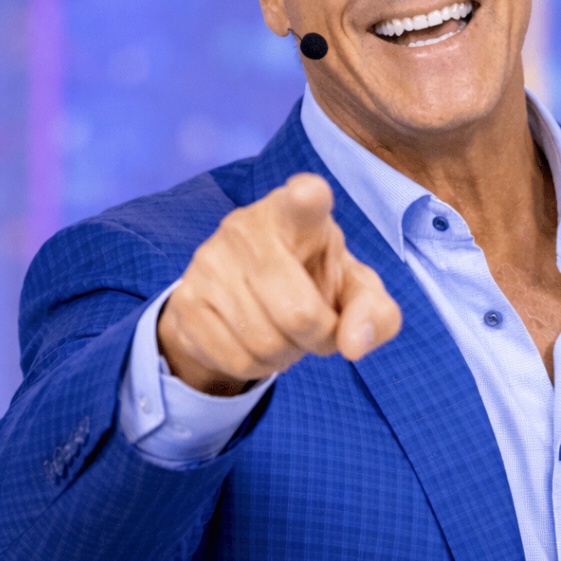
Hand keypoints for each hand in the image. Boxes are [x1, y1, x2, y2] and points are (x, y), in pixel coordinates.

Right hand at [157, 173, 401, 394]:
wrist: (245, 300)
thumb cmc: (313, 283)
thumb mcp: (355, 293)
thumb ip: (375, 314)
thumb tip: (354, 344)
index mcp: (299, 213)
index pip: (305, 200)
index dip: (308, 198)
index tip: (308, 194)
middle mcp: (248, 227)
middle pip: (299, 313)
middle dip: (320, 338)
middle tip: (319, 330)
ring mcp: (210, 261)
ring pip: (266, 342)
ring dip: (287, 353)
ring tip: (285, 331)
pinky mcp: (185, 299)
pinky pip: (235, 358)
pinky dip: (256, 366)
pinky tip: (255, 342)